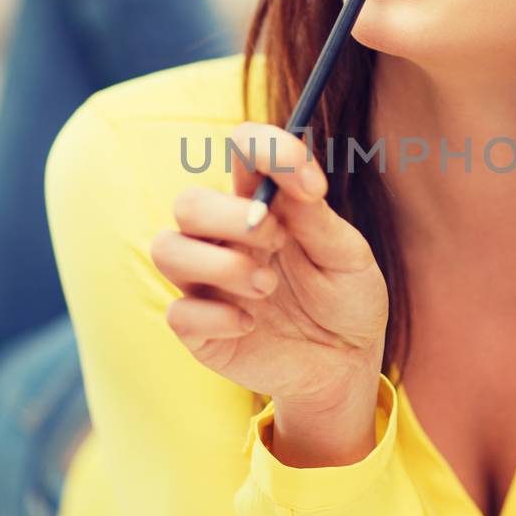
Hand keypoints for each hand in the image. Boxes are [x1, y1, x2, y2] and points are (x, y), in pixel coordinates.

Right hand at [152, 121, 388, 437]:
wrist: (344, 366)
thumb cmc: (346, 300)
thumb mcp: (348, 258)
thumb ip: (319, 220)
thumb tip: (296, 181)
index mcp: (263, 205)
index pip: (243, 152)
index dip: (265, 150)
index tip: (311, 183)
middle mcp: (225, 238)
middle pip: (189, 202)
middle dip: (228, 217)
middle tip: (277, 241)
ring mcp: (207, 282)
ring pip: (167, 249)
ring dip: (219, 265)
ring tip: (266, 287)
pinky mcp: (199, 328)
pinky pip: (178, 311)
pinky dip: (217, 316)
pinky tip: (252, 325)